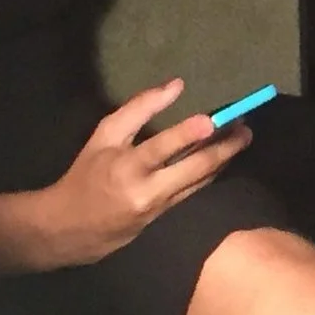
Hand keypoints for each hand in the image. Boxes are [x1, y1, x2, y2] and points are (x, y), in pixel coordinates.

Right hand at [33, 79, 248, 268]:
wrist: (69, 229)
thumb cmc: (86, 174)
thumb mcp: (104, 135)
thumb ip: (139, 108)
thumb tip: (176, 85)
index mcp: (126, 166)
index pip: (161, 147)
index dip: (187, 133)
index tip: (212, 120)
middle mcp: (146, 190)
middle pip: (194, 168)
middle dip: (224, 148)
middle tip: (246, 128)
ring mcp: (158, 208)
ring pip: (200, 182)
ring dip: (224, 160)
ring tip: (242, 139)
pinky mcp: (164, 218)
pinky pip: (193, 192)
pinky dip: (210, 174)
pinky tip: (224, 160)